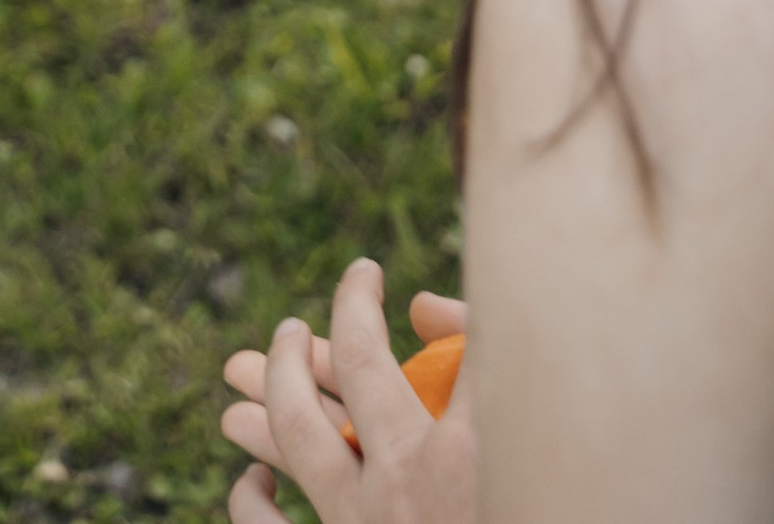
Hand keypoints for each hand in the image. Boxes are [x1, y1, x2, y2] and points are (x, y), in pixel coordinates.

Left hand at [222, 264, 473, 523]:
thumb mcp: (535, 452)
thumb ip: (488, 366)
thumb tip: (421, 307)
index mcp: (467, 446)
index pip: (442, 342)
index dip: (398, 301)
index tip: (363, 273)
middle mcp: (407, 478)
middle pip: (356, 367)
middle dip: (339, 318)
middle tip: (302, 316)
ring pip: (300, 438)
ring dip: (272, 392)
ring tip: (238, 368)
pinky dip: (250, 502)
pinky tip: (253, 481)